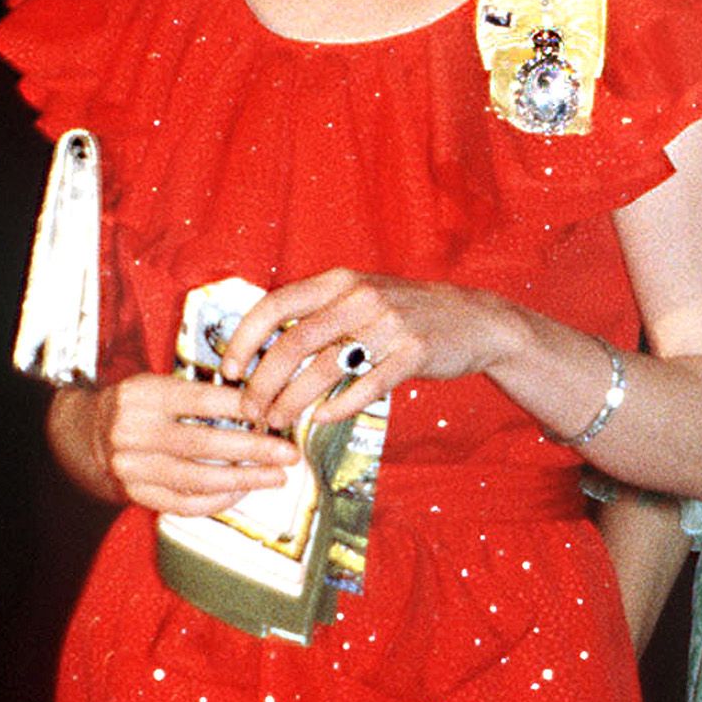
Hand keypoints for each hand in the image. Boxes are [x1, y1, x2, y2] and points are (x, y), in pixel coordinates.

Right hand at [54, 371, 300, 517]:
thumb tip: (258, 406)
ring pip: (197, 479)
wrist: (86, 434)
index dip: (241, 408)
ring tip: (275, 478)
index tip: (273, 414)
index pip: (200, 400)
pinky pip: (184, 503)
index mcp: (143, 395)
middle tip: (290, 454)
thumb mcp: (158, 386)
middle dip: (254, 450)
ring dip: (244, 480)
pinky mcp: (134, 493)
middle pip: (204, 443)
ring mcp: (132, 467)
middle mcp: (133, 431)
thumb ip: (198, 395)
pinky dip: (217, 500)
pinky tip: (241, 491)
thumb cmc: (139, 406)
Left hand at [219, 269, 518, 439]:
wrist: (472, 320)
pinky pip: (365, 386)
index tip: (229, 370)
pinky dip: (337, 407)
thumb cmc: (403, 313)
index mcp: (338, 281)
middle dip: (263, 382)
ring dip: (292, 401)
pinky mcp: (413, 353)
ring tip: (276, 421)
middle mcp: (359, 297)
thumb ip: (317, 313)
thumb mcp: (359, 296)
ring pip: (323, 368)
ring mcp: (388, 324)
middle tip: (249, 411)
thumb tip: (262, 345)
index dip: (245, 339)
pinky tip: (320, 420)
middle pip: (293, 343)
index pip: (275, 305)